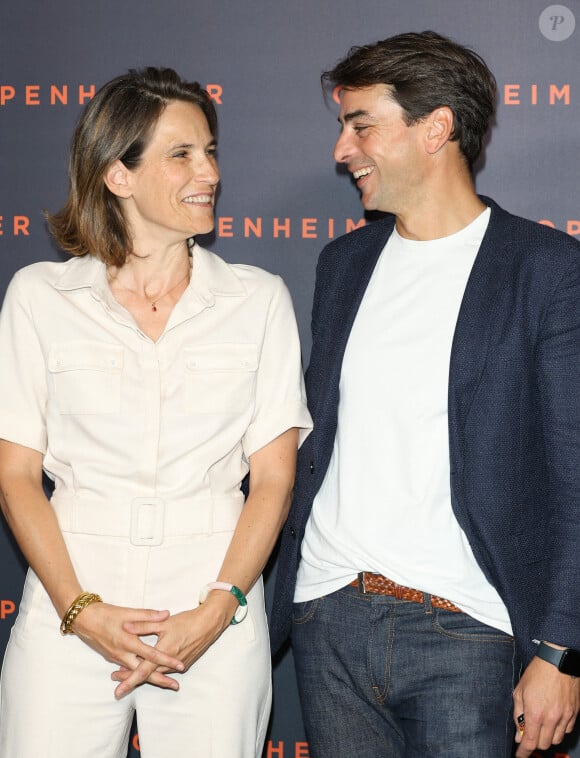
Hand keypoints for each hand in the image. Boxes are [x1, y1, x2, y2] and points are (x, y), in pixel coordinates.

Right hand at [71, 601, 185, 691]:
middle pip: (143, 672)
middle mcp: (122, 654)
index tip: (180, 665)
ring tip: (166, 682)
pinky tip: (146, 675)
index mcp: (128, 642)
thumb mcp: (128, 612)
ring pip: (136, 672)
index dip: (167, 660)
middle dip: (160, 680)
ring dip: (149, 678)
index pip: (151, 654)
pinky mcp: (112, 657)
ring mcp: (116, 658)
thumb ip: (148, 615)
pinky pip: (128, 668)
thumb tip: (166, 614)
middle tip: (176, 686)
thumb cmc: (106, 614)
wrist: (83, 620)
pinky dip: (137, 673)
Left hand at [111, 591, 237, 697]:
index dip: (128, 681)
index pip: (142, 671)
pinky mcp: (184, 663)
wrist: (208, 624)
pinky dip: (155, 670)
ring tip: (126, 671)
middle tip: (115, 678)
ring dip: (142, 673)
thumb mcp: (163, 622)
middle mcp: (170, 663)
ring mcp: (178, 666)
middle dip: (130, 677)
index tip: (117, 692)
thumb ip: (143, 625)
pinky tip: (149, 665)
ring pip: (156, 673)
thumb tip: (125, 627)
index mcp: (164, 653)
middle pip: (147, 675)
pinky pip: (166, 670)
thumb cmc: (187, 622)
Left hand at [513, 654, 579, 756]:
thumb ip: (518, 715)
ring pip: (556, 740)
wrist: (557, 660)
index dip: (523, 753)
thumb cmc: (536, 673)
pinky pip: (566, 730)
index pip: (529, 742)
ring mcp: (565, 716)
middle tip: (529, 732)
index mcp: (535, 713)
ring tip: (541, 724)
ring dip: (547, 737)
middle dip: (534, 742)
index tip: (519, 755)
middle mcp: (551, 718)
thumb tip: (519, 734)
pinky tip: (553, 719)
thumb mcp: (519, 691)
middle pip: (543, 744)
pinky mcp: (574, 713)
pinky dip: (558, 729)